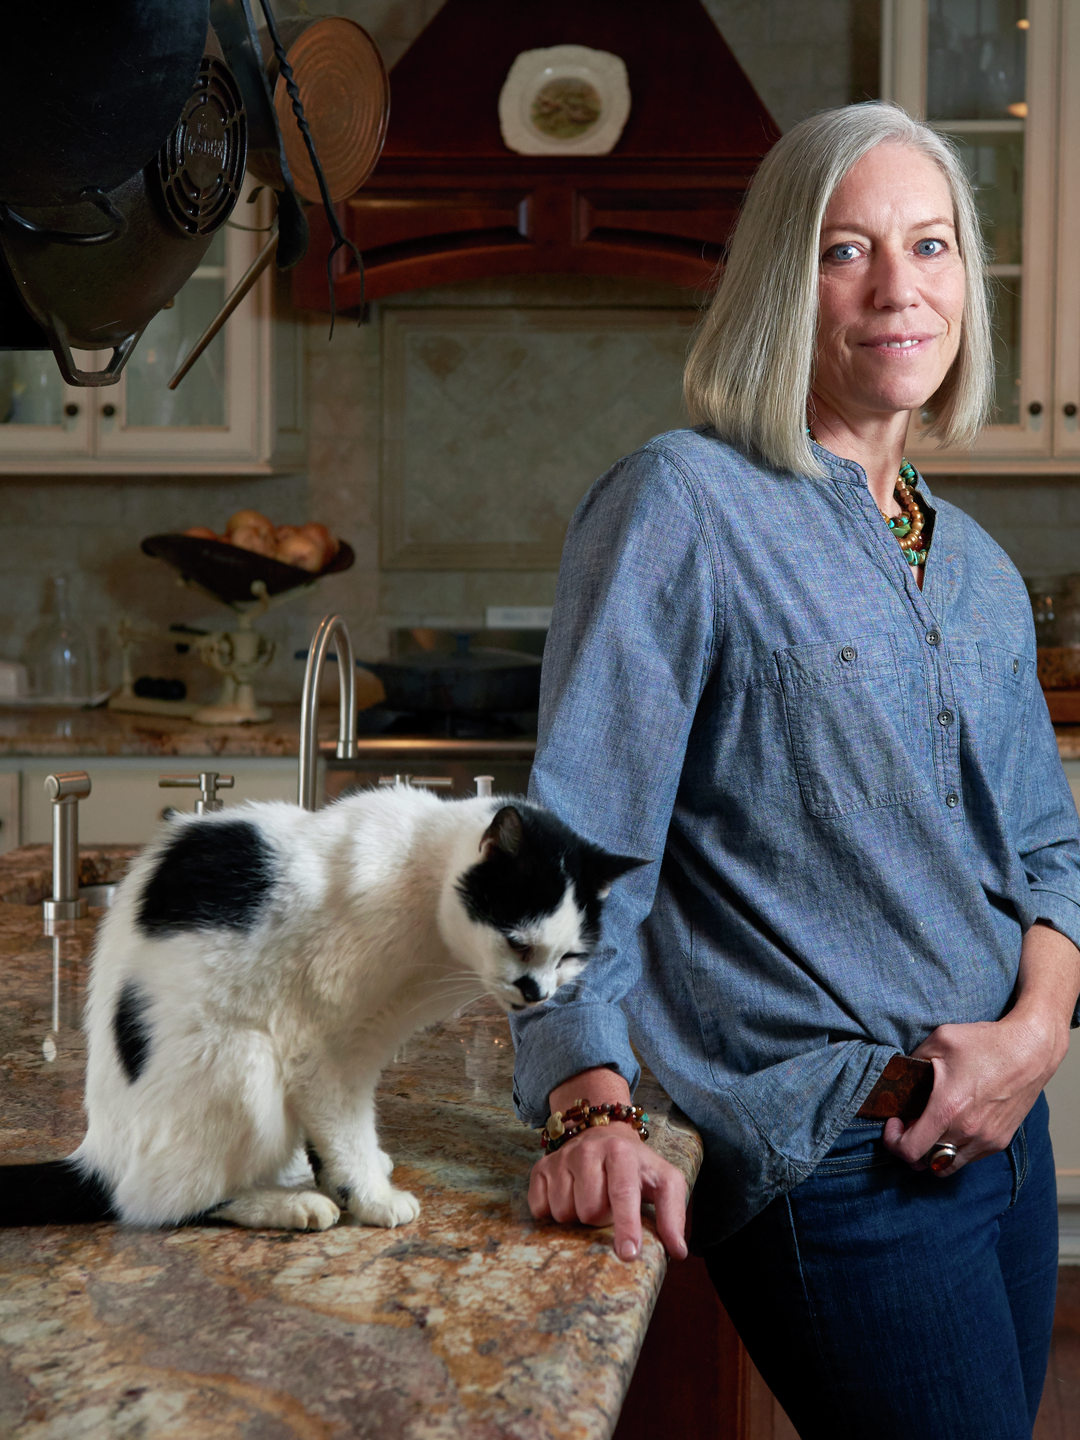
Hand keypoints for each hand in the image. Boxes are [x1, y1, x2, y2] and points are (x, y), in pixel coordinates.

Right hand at [527, 1066, 687, 1260]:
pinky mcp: (540, 1167)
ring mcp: (561, 1157)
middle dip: (601, 1218)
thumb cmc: (637, 1167)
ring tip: (590, 1199)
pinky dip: (553, 1212)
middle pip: (590, 1210)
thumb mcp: (664, 1181)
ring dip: (578, 1216)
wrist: (603, 1135)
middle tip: (609, 1205)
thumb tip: (678, 1250)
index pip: (623, 1193)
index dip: (626, 1225)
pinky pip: (540, 1208)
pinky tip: (568, 1197)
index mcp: (621, 1153)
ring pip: (563, 1212)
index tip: (628, 1254)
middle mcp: (588, 1150)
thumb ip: (674, 1214)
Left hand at [883, 923, 1078, 1175]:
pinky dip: (953, 1150)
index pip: (910, 1150)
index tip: (894, 1122)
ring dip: (931, 1153)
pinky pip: (967, 1158)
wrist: (1030, 1051)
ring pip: (947, 1166)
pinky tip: (951, 1127)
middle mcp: (967, 1131)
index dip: (894, 1140)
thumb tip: (897, 1074)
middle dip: (910, 1147)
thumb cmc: (986, 1043)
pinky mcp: (999, 1142)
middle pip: (925, 1162)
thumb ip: (912, 1060)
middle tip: (909, 1125)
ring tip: (929, 1128)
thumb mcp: (940, 1040)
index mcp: (947, 1108)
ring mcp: (985, 1140)